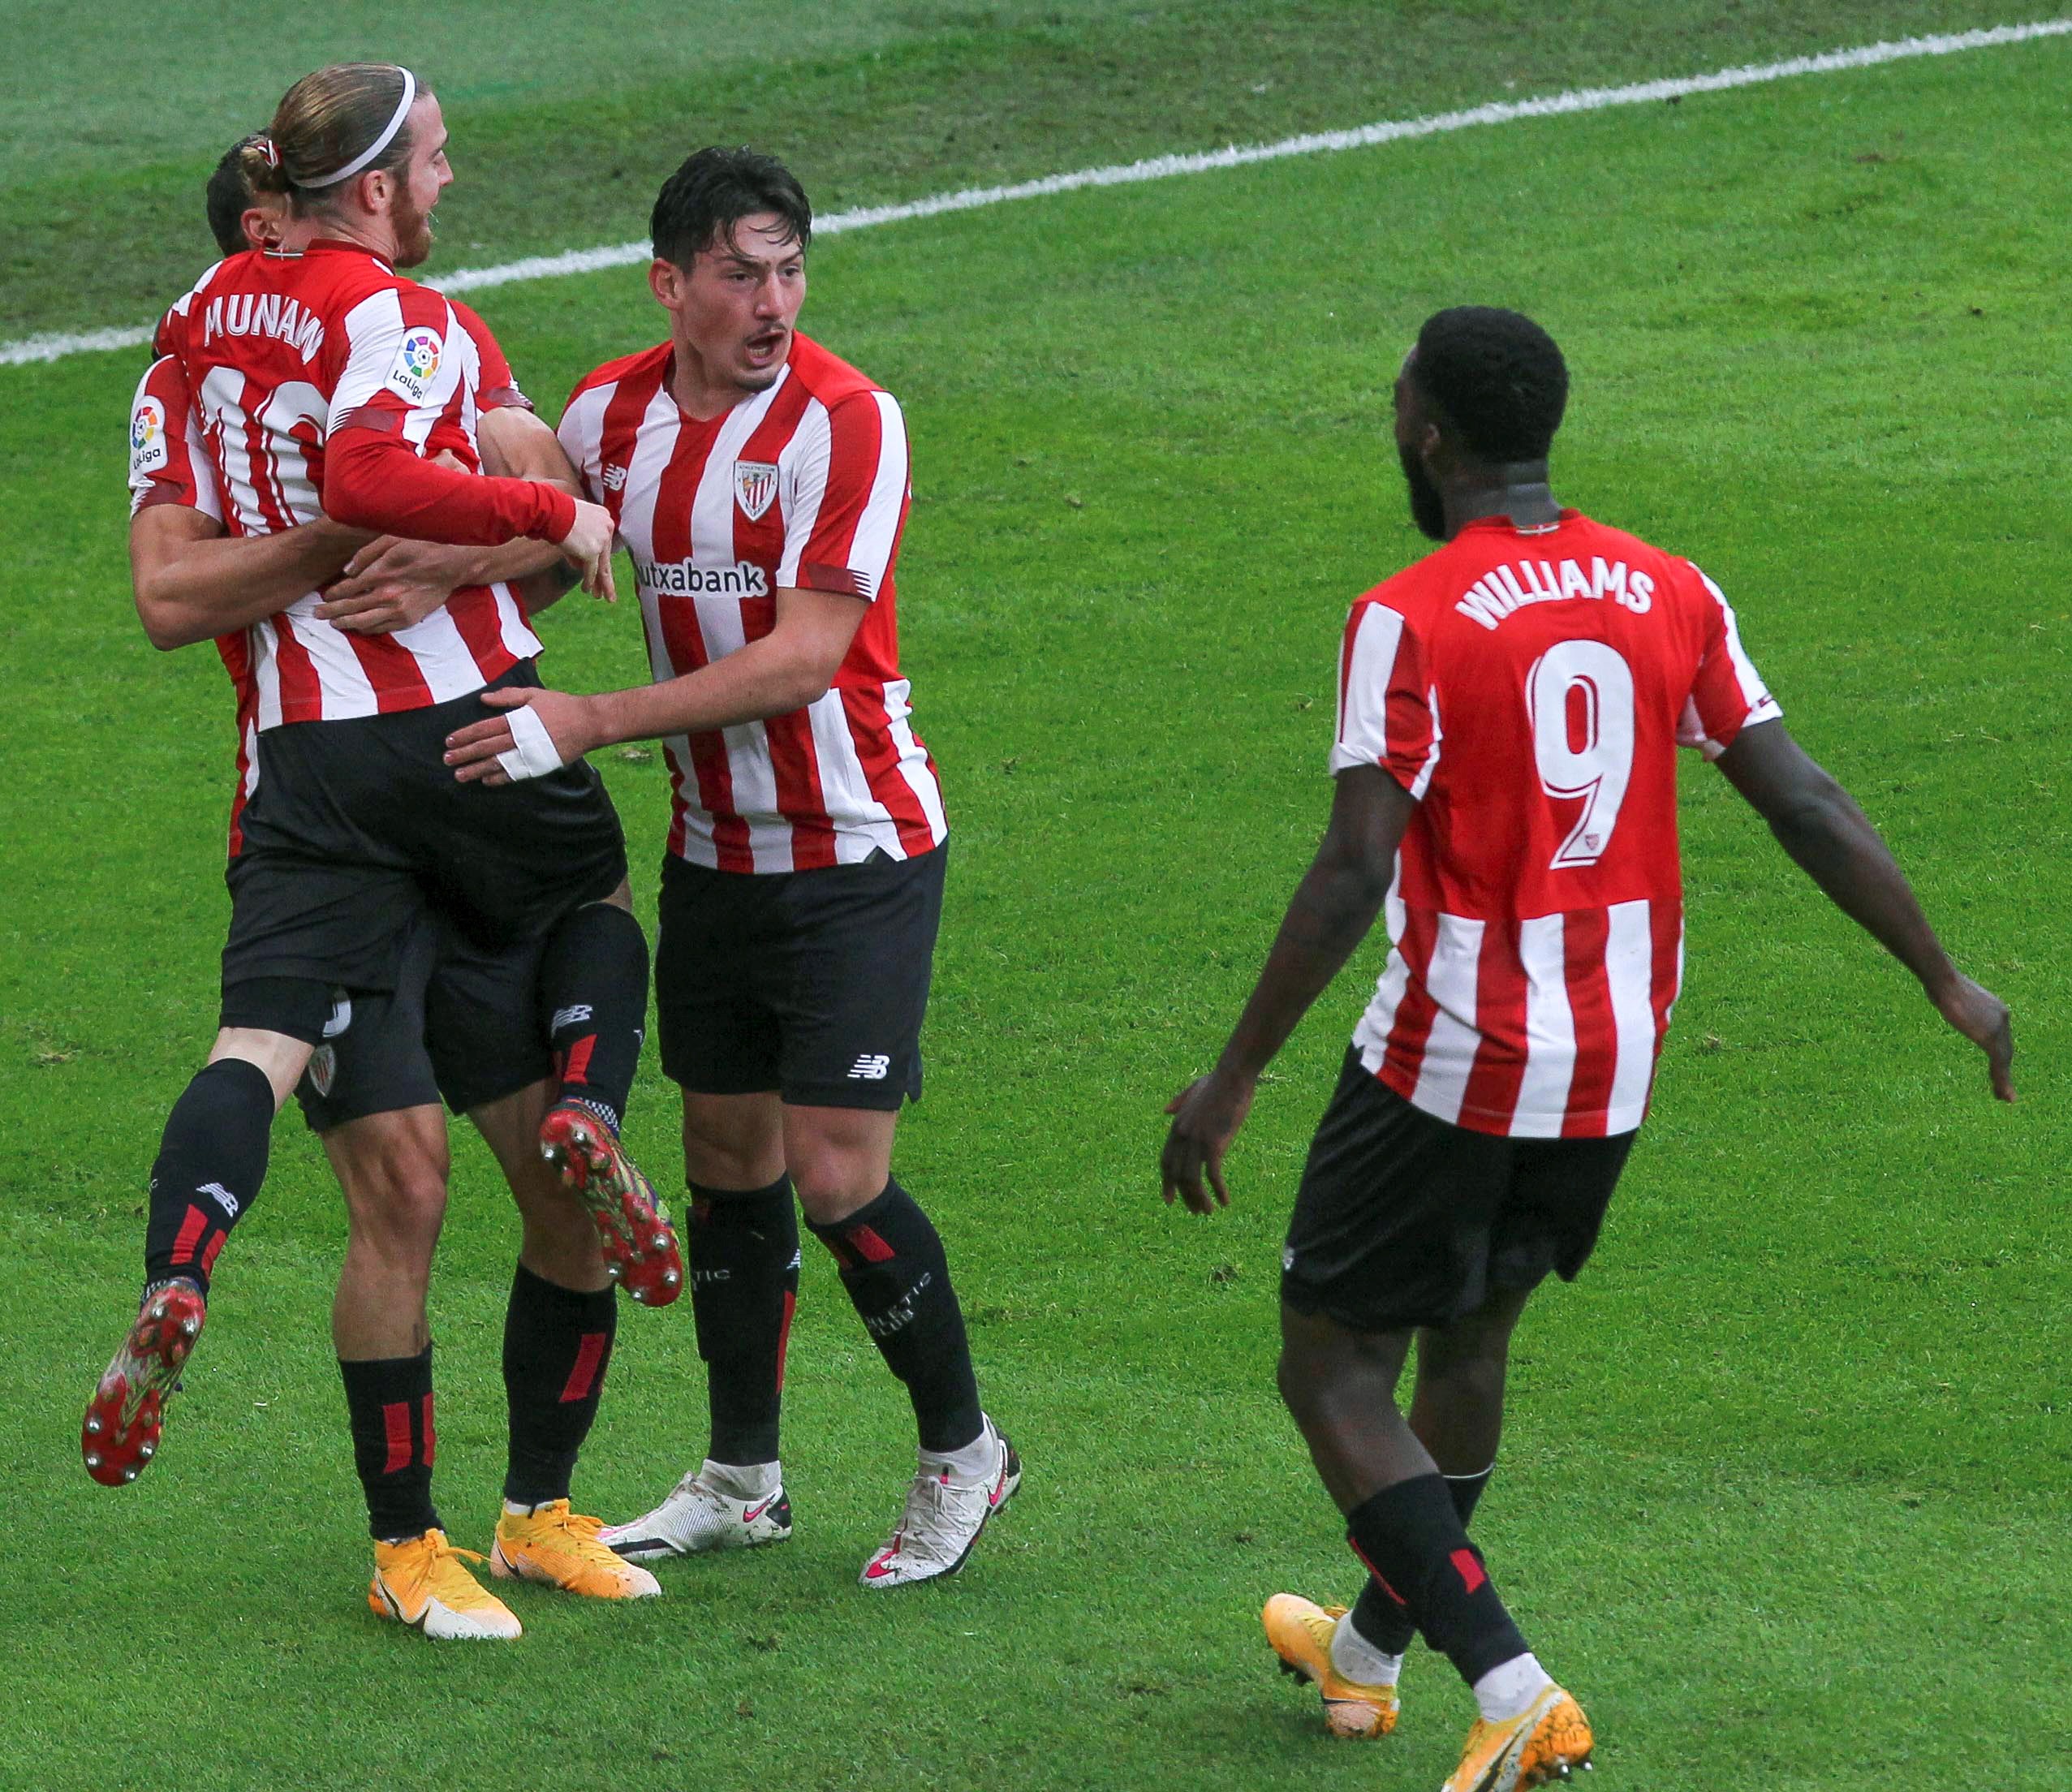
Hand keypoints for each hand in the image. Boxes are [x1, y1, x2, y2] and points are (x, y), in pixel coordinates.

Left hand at [316, 534, 466, 633]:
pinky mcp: (409, 618)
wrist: (453, 565)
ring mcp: (398, 610)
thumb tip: (347, 571)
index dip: (334, 594)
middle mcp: (387, 594)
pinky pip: (382, 627)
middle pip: (351, 607)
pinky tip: (358, 628)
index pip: (348, 588)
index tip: (325, 597)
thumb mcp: (392, 539)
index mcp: (380, 573)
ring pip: (364, 621)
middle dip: (331, 611)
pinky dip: (367, 629)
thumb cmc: (422, 547)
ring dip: (346, 623)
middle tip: (317, 615)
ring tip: (333, 624)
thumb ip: (366, 554)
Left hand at [444, 686, 601, 786]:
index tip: (450, 741)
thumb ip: (508, 697)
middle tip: (447, 760)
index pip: (484, 729)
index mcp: (516, 720)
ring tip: (460, 775)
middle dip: (465, 754)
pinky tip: (486, 781)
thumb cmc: (561, 706)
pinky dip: (499, 779)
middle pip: (486, 748)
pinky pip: (515, 774)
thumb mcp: (534, 695)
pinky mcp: (539, 766)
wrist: (588, 724)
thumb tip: (483, 699)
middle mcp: (519, 739)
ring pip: (497, 764)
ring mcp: (529, 755)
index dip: (465, 735)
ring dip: (476, 770)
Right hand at [558, 499, 618, 602]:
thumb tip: (580, 566)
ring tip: (600, 596)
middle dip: (606, 577)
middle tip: (609, 591)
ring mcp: (602, 540)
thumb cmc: (556, 514)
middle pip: (606, 557)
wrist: (551, 511)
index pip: (603, 543)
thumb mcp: (572, 526)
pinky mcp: (593, 551)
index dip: (599, 558)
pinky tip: (586, 589)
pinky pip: (592, 570)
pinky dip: (588, 581)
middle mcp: (607, 528)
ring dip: (601, 584)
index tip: (600, 571)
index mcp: (604, 517)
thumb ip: (580, 545)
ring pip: (602, 566)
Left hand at [1159, 1070, 1254, 1214]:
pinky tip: (1225, 1201)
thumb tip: (1165, 1111)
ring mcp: (1197, 1140)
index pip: (1166, 1162)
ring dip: (1199, 1199)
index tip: (1170, 1200)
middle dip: (1184, 1197)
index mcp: (1177, 1126)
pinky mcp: (1214, 1143)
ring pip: (1192, 1180)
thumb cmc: (1217, 1081)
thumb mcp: (1193, 1090)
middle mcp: (1182, 1135)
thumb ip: (1178, 1102)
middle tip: (1195, 1211)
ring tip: (1208, 1211)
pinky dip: (1217, 1191)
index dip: (1167, 1182)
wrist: (1232, 1076)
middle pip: (1177, 1175)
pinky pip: (1212, 1175)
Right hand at [1928, 972, 2015, 1101]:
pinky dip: (2003, 1081)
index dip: (2001, 1054)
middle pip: (2006, 1050)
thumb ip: (1955, 1003)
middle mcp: (2002, 1019)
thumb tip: (1943, 997)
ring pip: (2005, 1060)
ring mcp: (1998, 1028)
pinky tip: (2004, 1094)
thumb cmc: (1941, 982)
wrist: (1944, 981)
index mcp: (1995, 1009)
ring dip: (2005, 1080)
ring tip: (2006, 1098)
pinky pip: (2000, 1064)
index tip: (1997, 1067)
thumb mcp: (1952, 995)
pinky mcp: (1990, 1038)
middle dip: (2005, 1070)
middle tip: (2005, 1090)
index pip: (2001, 1037)